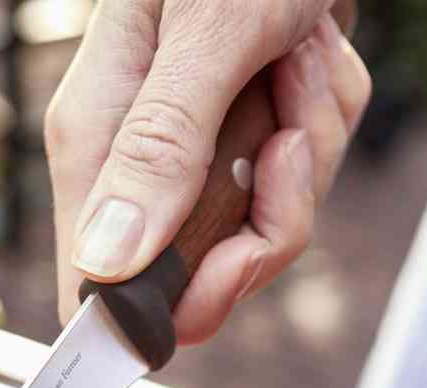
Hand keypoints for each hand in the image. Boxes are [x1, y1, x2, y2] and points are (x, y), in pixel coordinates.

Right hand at [46, 0, 370, 343]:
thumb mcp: (207, 37)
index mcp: (99, 142)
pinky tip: (314, 49)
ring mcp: (198, 146)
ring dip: (311, 145)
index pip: (101, 284)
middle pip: (205, 270)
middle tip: (286, 138)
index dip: (165, 310)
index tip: (224, 282)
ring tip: (302, 58)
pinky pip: (304, 171)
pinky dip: (327, 113)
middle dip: (271, 214)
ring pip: (268, 222)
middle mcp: (141, 158)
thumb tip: (108, 265)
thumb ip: (160, 146)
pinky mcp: (249, 129)